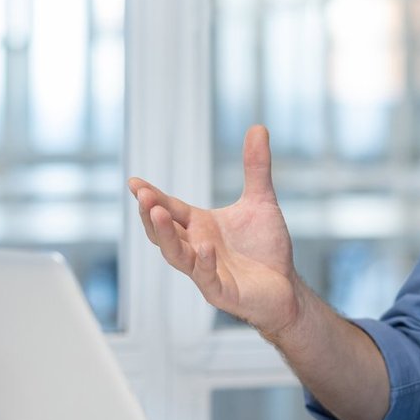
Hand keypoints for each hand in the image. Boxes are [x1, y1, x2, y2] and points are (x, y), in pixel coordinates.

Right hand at [128, 125, 305, 337]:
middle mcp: (196, 248)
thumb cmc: (266, 248)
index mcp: (198, 226)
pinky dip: (205, 263)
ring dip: (166, 236)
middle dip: (152, 214)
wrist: (286, 285)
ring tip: (160, 215)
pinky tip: (205, 247)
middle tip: (143, 196)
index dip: (151, 196)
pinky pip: (207, 278)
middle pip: (164, 232)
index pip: (169, 208)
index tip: (133, 182)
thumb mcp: (261, 201)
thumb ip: (256, 167)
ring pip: (176, 256)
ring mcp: (206, 272)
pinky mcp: (222, 292)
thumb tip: (258, 127)